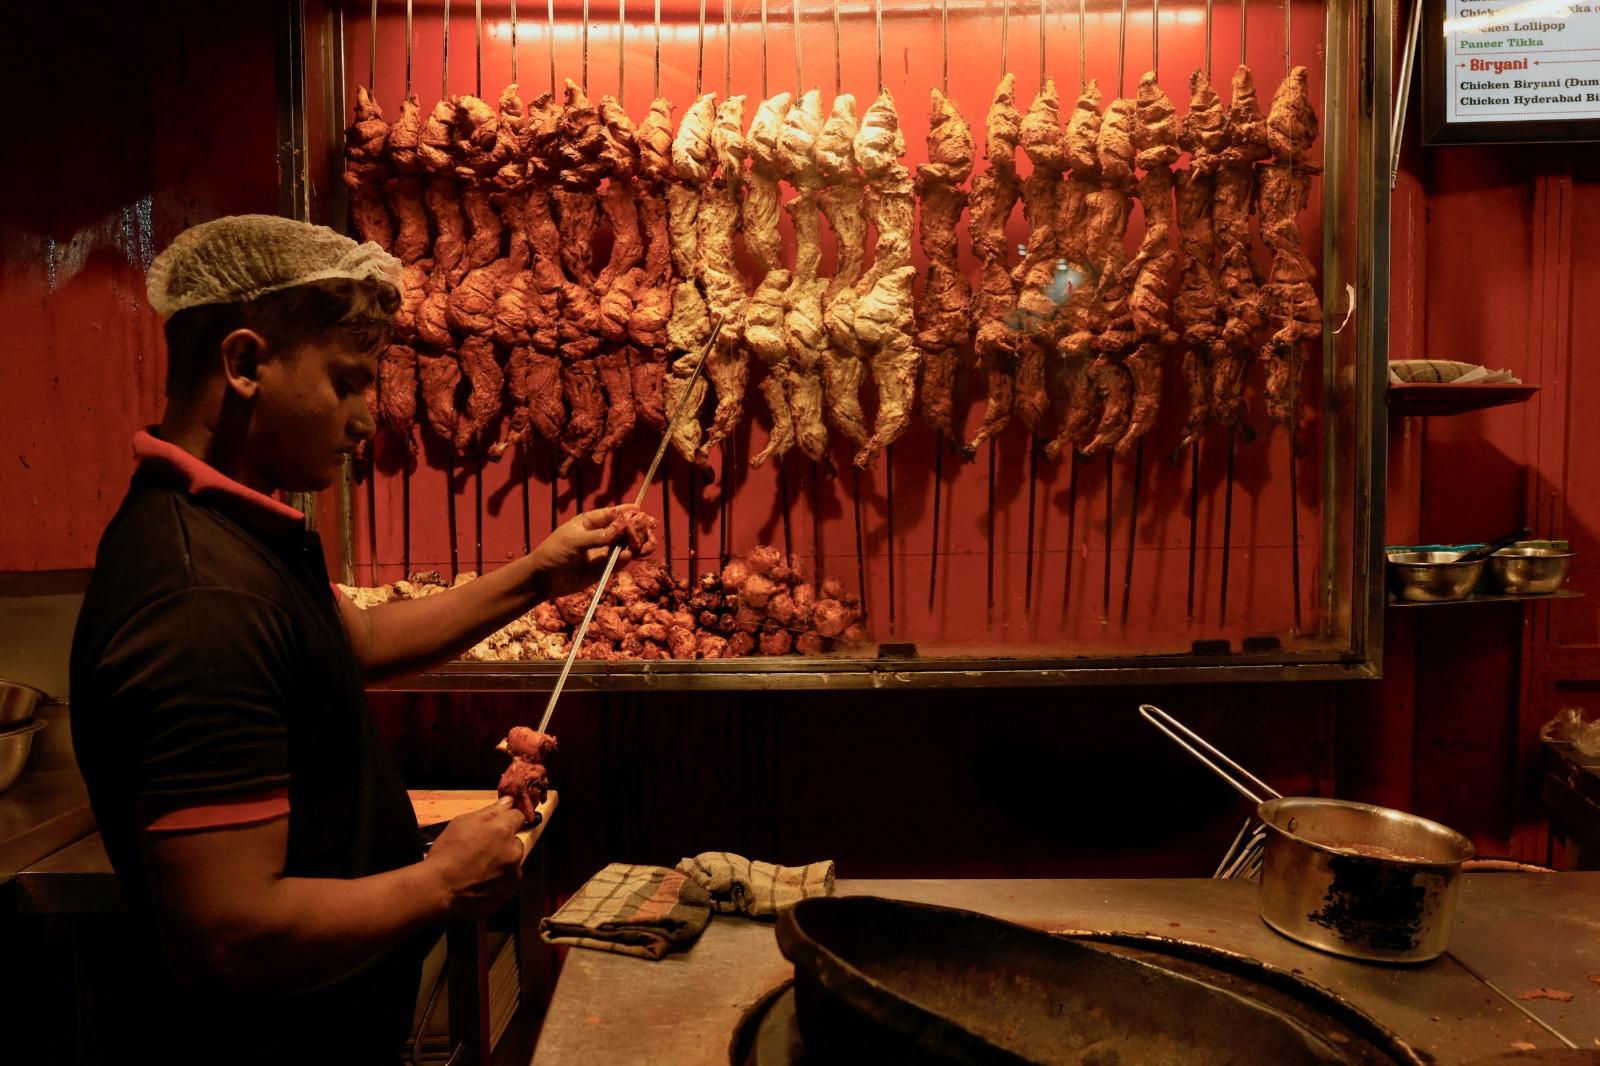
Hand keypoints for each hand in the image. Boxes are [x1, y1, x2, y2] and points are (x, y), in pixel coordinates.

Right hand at [423, 798, 526, 920]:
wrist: (439, 890)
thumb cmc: (447, 853)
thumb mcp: (462, 823)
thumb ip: (490, 811)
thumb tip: (508, 801)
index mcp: (503, 830)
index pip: (518, 816)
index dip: (507, 819)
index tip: (498, 825)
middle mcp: (514, 851)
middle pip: (515, 841)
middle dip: (503, 844)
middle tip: (481, 851)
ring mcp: (513, 874)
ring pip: (512, 862)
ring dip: (502, 863)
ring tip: (479, 869)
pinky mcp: (509, 892)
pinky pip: (508, 881)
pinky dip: (499, 880)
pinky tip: (481, 882)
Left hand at [528, 504, 654, 599]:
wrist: (543, 579)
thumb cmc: (553, 552)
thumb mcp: (574, 541)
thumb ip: (599, 535)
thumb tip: (622, 526)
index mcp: (590, 522)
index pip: (612, 514)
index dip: (627, 513)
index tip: (641, 513)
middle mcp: (599, 535)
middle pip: (624, 529)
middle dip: (637, 529)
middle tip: (648, 531)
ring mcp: (602, 552)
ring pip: (625, 546)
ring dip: (638, 544)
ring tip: (648, 545)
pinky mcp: (603, 568)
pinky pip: (619, 561)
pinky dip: (627, 558)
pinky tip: (630, 555)